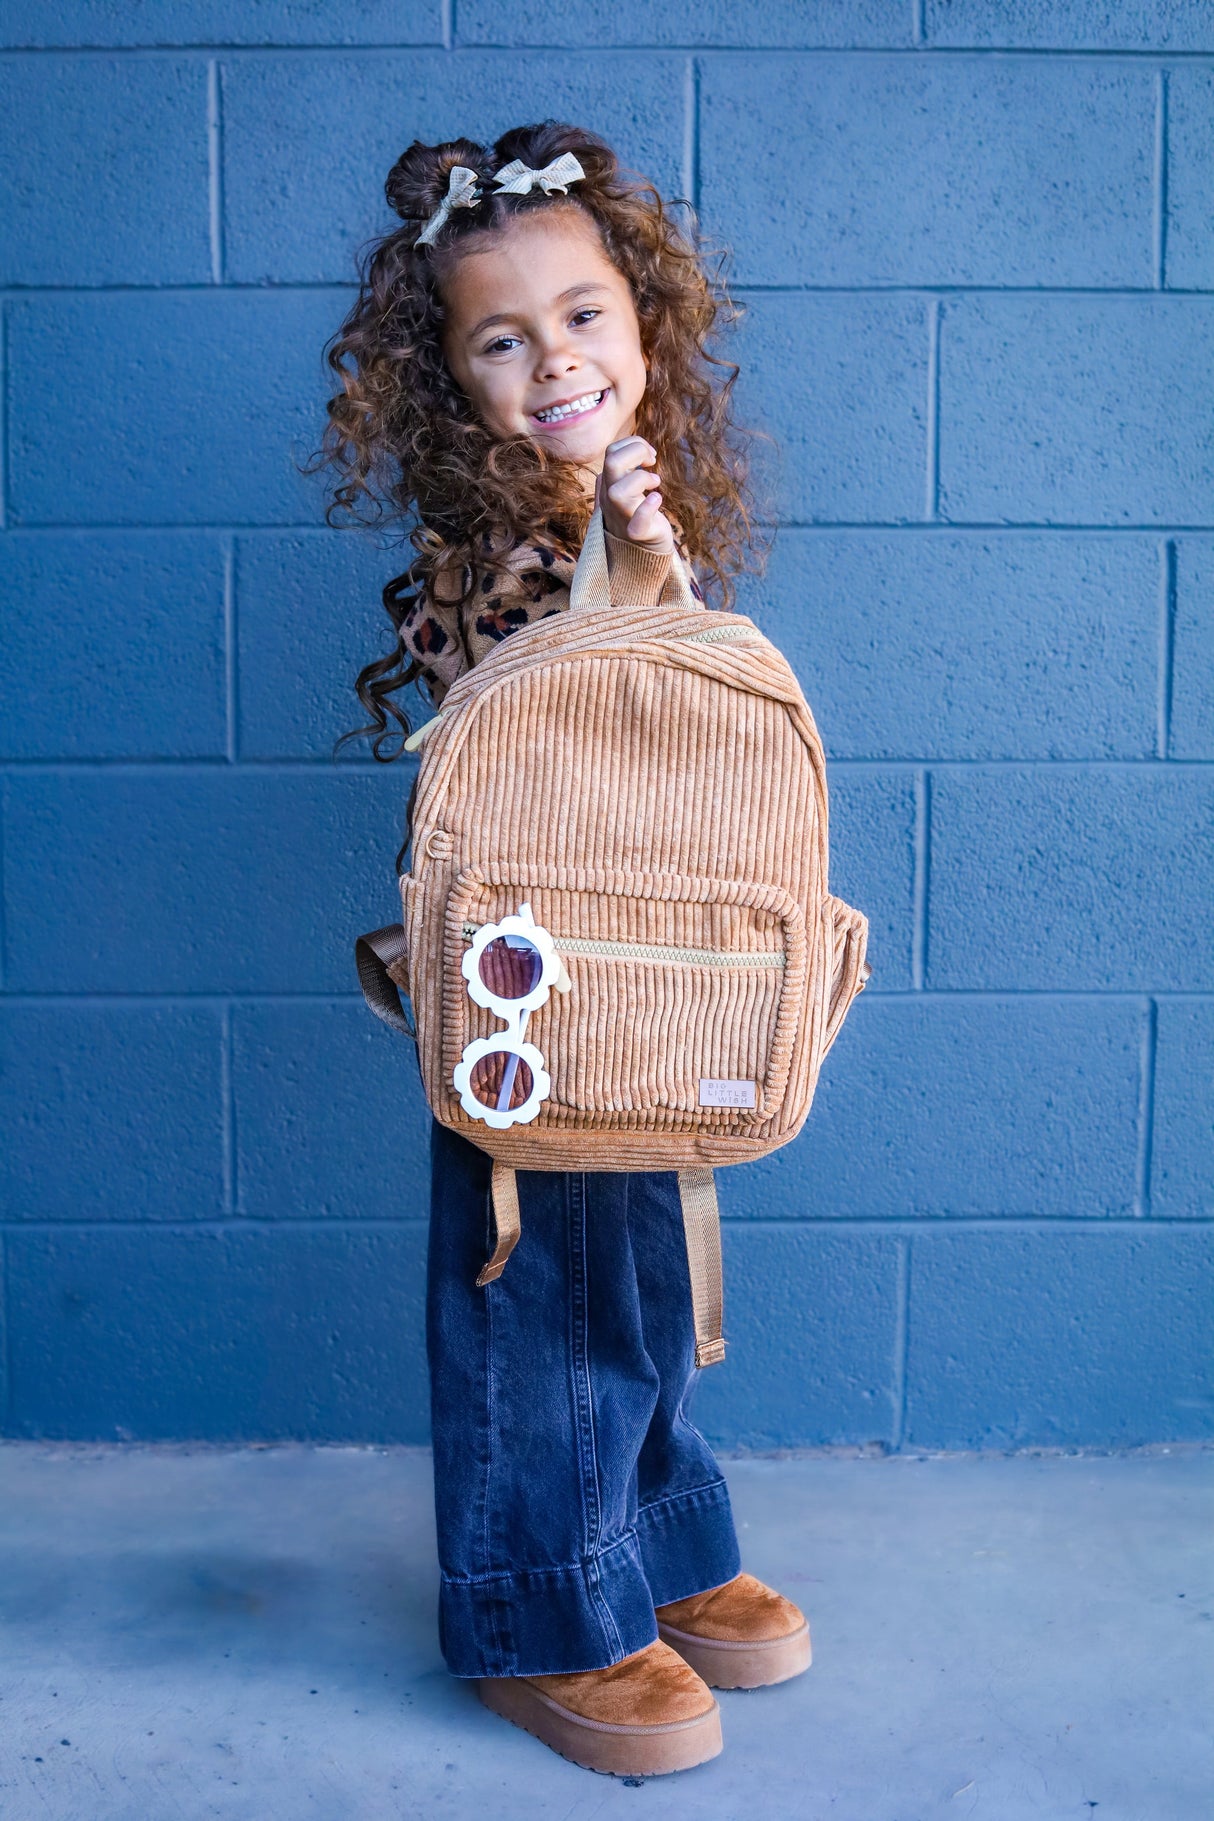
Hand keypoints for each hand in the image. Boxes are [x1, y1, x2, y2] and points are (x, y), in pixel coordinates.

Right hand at [594, 436, 674, 555]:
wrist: (641, 553)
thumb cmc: (637, 516)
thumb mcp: (626, 488)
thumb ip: (626, 470)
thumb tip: (634, 448)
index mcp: (609, 484)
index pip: (611, 452)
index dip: (633, 445)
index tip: (649, 456)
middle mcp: (610, 498)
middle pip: (612, 462)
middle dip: (637, 452)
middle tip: (652, 462)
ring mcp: (621, 516)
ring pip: (618, 492)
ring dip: (642, 479)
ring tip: (655, 484)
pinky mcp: (637, 533)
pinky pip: (638, 521)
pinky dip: (648, 508)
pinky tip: (656, 500)